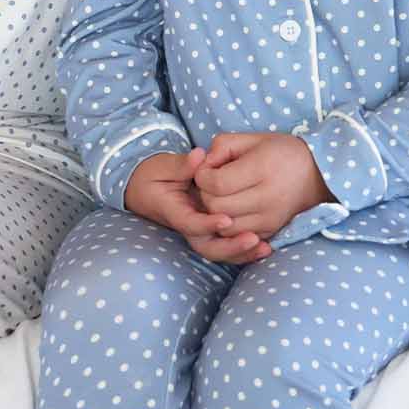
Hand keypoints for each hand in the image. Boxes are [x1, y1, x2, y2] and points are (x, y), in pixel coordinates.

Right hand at [124, 148, 271, 263]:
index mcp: (173, 211)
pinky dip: (245, 251)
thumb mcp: (163, 167)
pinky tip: (265, 248)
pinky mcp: (209, 232)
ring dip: (242, 253)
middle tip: (254, 239)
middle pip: (207, 247)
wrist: (143, 189)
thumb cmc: (152, 175)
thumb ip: (182, 164)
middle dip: (231, 247)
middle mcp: (187, 226)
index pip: (190, 223)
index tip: (227, 219)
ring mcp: (198, 232)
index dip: (208, 224)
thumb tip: (199, 156)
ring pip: (219, 251)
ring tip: (264, 248)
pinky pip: (227, 247)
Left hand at [194, 131, 332, 239]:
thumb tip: (202, 165)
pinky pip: (238, 236)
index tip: (207, 170)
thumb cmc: (280, 152)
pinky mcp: (271, 230)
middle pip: (217, 207)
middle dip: (206, 195)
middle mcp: (268, 198)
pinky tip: (232, 210)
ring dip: (215, 213)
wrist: (317, 174)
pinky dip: (229, 226)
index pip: (217, 184)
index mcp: (262, 169)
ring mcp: (271, 218)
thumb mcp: (252, 138)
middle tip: (212, 184)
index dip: (203, 177)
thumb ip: (222, 146)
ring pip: (225, 227)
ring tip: (221, 197)